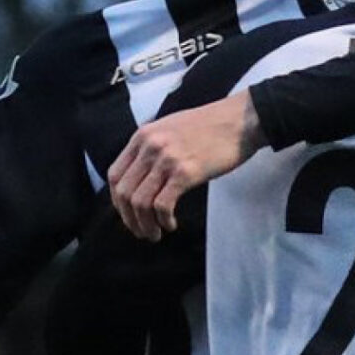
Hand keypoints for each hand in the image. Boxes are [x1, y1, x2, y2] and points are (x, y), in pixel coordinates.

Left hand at [109, 90, 266, 239]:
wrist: (239, 119)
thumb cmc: (207, 126)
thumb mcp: (168, 129)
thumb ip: (150, 148)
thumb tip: (138, 178)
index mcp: (142, 137)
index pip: (115, 175)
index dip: (117, 201)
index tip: (128, 214)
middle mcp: (149, 147)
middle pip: (124, 192)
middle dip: (129, 219)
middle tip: (141, 232)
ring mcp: (166, 159)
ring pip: (140, 202)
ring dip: (145, 225)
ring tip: (155, 234)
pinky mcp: (185, 173)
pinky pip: (162, 205)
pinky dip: (163, 220)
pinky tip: (170, 224)